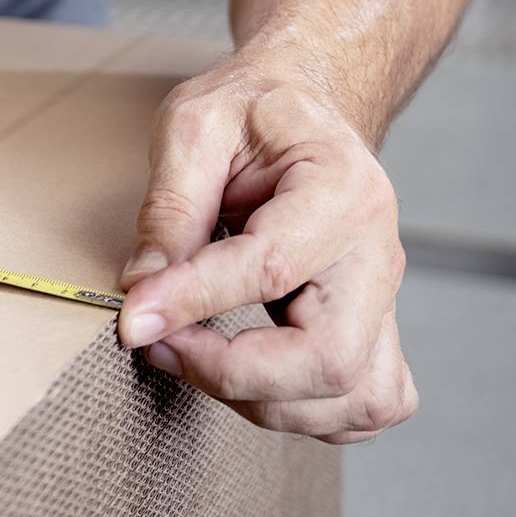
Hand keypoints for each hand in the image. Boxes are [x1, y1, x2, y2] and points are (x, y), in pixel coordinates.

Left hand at [114, 56, 418, 443]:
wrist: (304, 104)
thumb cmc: (251, 110)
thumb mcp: (194, 125)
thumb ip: (169, 208)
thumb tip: (140, 293)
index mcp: (342, 189)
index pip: (271, 268)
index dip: (193, 303)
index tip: (130, 321)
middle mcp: (378, 254)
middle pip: (331, 359)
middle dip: (235, 374)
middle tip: (161, 343)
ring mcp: (384, 299)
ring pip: (353, 399)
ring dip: (266, 403)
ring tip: (194, 355)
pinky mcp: (375, 330)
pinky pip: (366, 403)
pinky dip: (310, 412)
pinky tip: (253, 378)